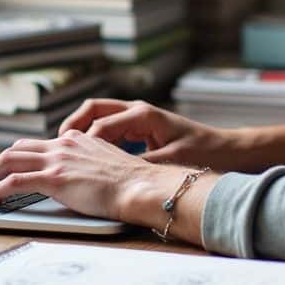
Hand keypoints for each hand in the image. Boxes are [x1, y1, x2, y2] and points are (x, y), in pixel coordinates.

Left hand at [0, 129, 161, 221]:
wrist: (140, 185)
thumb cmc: (130, 181)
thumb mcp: (105, 163)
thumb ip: (86, 164)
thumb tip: (77, 178)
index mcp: (75, 139)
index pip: (36, 145)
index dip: (16, 157)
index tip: (5, 169)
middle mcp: (63, 144)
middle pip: (16, 149)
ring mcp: (57, 160)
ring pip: (8, 160)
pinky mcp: (54, 178)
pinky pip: (15, 182)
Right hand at [59, 98, 231, 167]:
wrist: (227, 150)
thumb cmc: (204, 153)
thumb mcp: (170, 162)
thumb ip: (140, 166)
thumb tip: (112, 174)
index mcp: (142, 114)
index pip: (100, 124)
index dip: (83, 142)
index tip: (70, 158)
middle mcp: (137, 111)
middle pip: (93, 109)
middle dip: (73, 125)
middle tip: (57, 145)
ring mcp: (138, 118)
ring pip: (99, 117)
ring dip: (82, 130)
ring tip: (67, 151)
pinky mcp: (141, 128)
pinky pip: (110, 129)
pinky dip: (96, 139)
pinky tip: (89, 157)